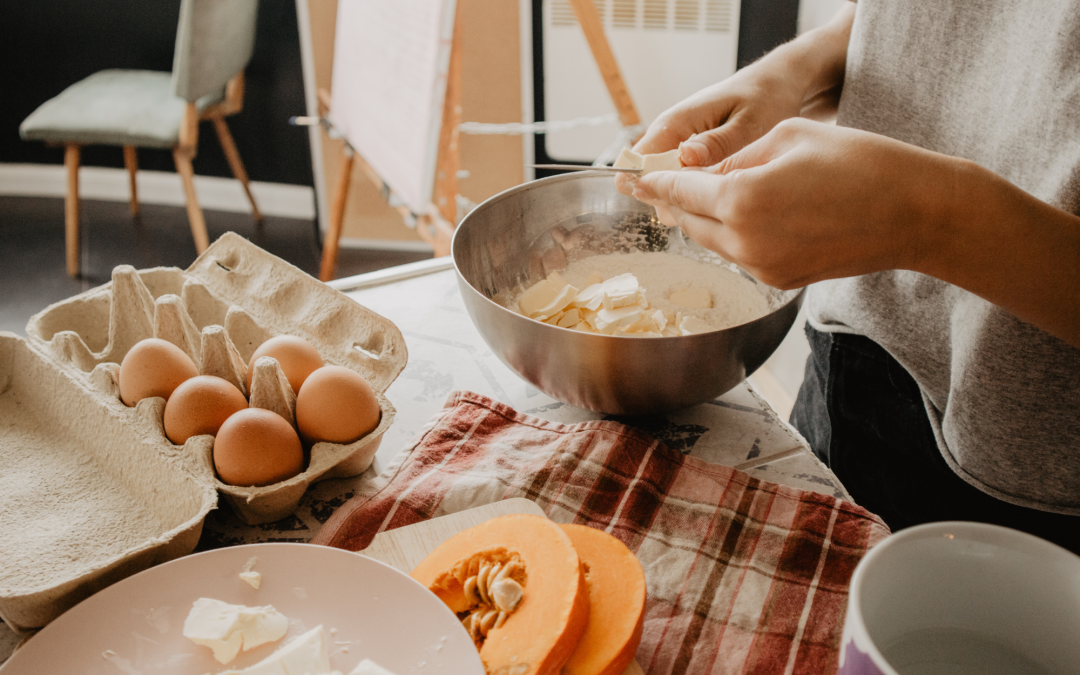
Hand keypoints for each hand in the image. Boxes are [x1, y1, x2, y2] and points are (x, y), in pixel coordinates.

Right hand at [615, 2, 854, 195]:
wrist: (777, 82)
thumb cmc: (766, 97)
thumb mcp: (749, 121)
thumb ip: (718, 142)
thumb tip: (685, 157)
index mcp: (678, 121)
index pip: (641, 157)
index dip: (647, 185)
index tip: (674, 207)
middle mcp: (670, 132)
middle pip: (648, 174)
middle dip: (668, 198)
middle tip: (705, 212)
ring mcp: (678, 143)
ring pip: (663, 179)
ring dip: (681, 198)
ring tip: (715, 208)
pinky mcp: (690, 151)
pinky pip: (679, 177)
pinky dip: (693, 192)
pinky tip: (718, 200)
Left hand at [631, 119, 956, 288]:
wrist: (917, 214)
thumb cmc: (862, 164)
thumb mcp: (789, 137)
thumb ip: (739, 159)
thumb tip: (710, 176)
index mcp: (741, 201)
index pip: (680, 193)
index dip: (653, 183)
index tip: (631, 178)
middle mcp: (744, 242)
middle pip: (690, 221)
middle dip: (675, 202)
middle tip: (657, 186)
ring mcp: (763, 267)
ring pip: (715, 240)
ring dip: (706, 219)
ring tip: (704, 196)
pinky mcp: (781, 279)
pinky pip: (742, 254)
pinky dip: (735, 234)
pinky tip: (748, 214)